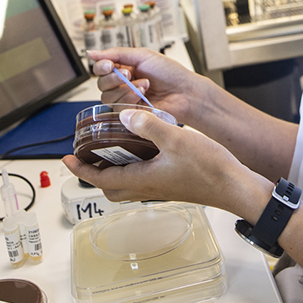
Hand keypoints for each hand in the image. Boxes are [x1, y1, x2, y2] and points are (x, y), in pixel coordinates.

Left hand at [62, 107, 269, 215]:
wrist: (236, 187)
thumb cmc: (210, 169)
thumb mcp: (175, 139)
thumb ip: (148, 125)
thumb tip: (125, 114)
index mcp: (143, 179)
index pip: (100, 179)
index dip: (80, 169)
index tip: (66, 158)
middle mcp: (148, 187)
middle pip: (110, 187)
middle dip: (94, 173)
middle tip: (87, 155)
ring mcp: (161, 187)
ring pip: (126, 185)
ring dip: (114, 171)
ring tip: (111, 149)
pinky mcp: (171, 184)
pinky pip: (143, 180)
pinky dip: (133, 168)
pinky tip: (144, 150)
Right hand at [86, 47, 209, 127]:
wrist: (185, 92)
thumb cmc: (170, 73)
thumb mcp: (142, 55)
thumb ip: (116, 53)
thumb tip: (92, 53)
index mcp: (125, 68)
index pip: (101, 69)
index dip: (102, 67)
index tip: (109, 65)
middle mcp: (124, 84)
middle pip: (101, 84)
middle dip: (113, 78)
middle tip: (128, 74)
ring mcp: (127, 99)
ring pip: (108, 97)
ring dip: (125, 89)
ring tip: (144, 85)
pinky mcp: (131, 113)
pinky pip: (118, 108)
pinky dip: (129, 99)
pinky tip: (143, 95)